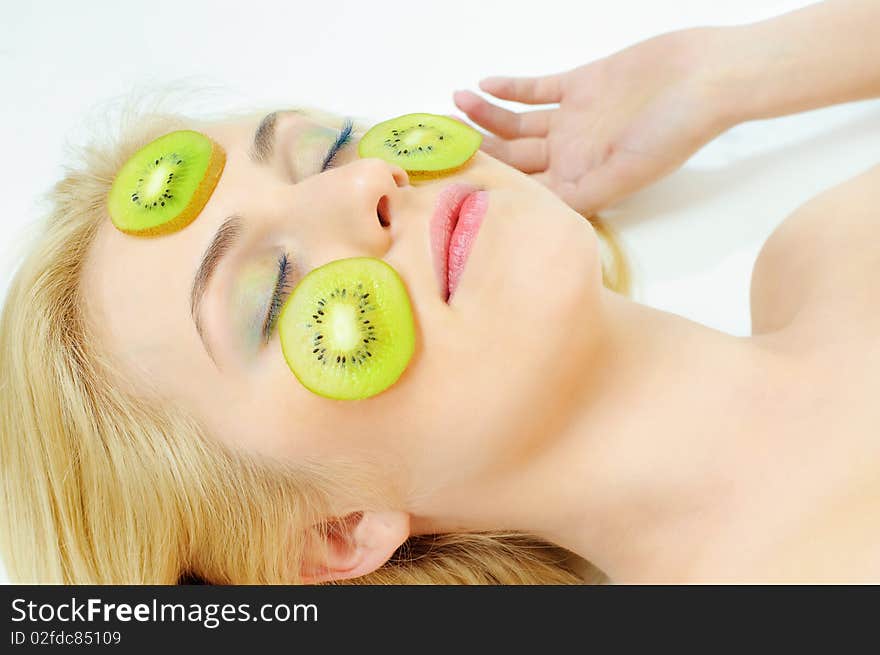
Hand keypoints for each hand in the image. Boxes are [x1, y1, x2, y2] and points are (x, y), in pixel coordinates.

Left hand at [453, 28, 734, 215]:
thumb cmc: (674, 131)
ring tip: (454, 105)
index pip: (523, 193)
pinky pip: (538, 89)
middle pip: (512, 159)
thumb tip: (531, 218)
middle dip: (477, 151)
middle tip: (440, 140)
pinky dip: (511, 87)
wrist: (706, 75)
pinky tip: (484, 84)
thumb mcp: (623, 175)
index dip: (489, 188)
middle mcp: (572, 157)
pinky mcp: (581, 86)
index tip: (451, 183)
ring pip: (518, 123)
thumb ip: (577, 195)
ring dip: (487, 116)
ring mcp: (574, 121)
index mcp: (579, 185)